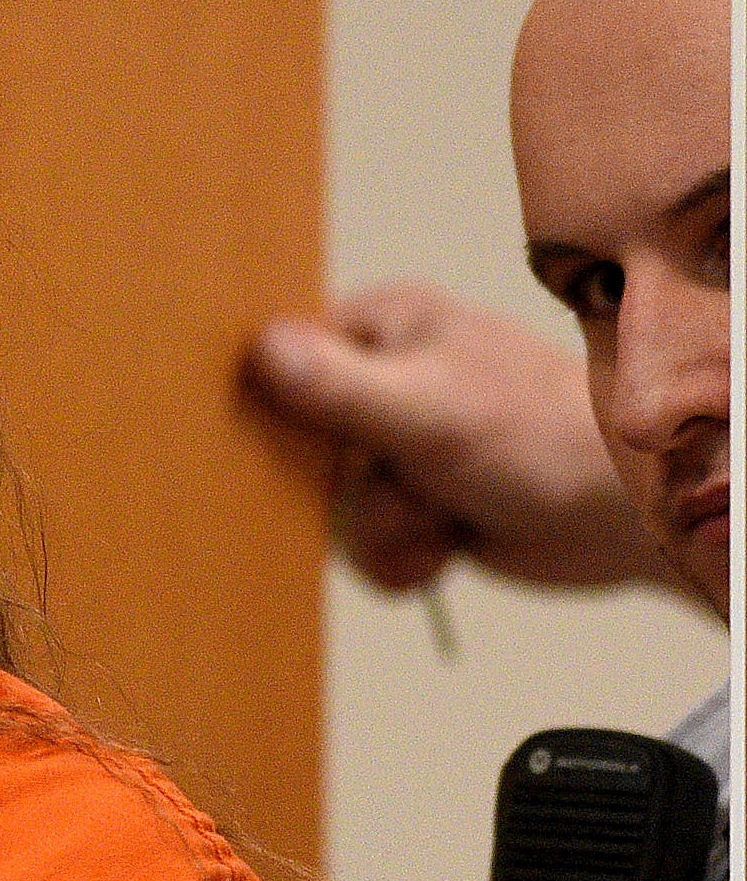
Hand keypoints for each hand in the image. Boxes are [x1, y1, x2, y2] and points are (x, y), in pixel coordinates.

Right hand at [246, 281, 665, 591]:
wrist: (620, 519)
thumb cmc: (543, 441)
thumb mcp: (429, 409)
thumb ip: (340, 385)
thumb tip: (259, 348)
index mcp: (383, 326)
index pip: (284, 359)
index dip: (280, 411)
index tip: (322, 445)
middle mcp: (383, 379)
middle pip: (297, 448)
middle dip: (351, 492)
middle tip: (404, 489)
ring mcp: (396, 443)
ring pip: (332, 504)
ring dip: (386, 529)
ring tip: (441, 519)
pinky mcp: (413, 498)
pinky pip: (363, 539)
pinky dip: (401, 554)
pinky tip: (445, 544)